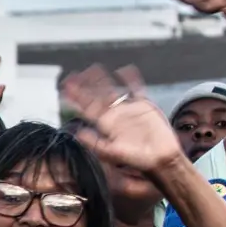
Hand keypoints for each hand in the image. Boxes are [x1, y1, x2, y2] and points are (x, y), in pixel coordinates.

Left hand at [61, 65, 182, 176]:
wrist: (160, 158)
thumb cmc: (136, 159)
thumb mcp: (112, 153)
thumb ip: (94, 143)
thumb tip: (77, 133)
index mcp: (105, 124)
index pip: (86, 108)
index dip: (75, 97)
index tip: (65, 87)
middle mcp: (114, 115)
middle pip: (97, 95)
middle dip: (85, 85)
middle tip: (74, 74)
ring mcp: (128, 109)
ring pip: (113, 90)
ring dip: (103, 80)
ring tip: (94, 68)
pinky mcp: (144, 105)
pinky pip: (136, 89)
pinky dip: (131, 79)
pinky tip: (125, 70)